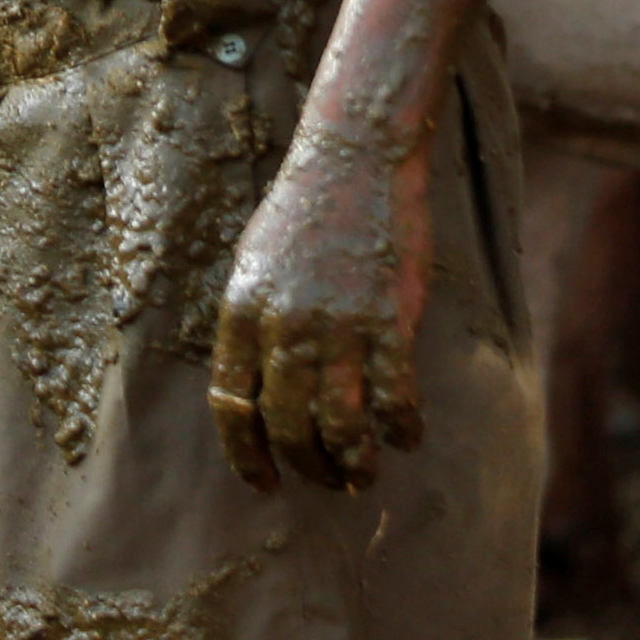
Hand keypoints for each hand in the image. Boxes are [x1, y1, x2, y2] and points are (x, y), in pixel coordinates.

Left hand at [208, 120, 433, 493]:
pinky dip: (400, 428)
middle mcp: (283, 328)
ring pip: (339, 426)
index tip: (264, 482)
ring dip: (352, 463)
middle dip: (307, 467)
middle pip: (287, 427)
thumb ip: (254, 324)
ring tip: (363, 475)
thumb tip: (259, 387)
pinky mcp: (388, 321)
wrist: (356, 157)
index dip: (247, 456)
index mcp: (242, 313)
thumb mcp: (255, 263)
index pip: (232, 407)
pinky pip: (394, 398)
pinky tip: (406, 437)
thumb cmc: (304, 207)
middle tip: (327, 481)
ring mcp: (337, 327)